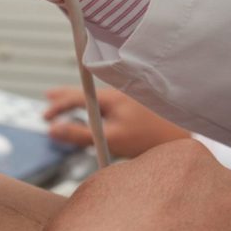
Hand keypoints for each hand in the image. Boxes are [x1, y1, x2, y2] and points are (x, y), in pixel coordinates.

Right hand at [44, 87, 190, 158]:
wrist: (185, 138)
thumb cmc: (151, 138)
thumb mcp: (109, 139)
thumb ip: (79, 135)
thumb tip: (53, 130)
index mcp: (110, 97)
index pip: (76, 96)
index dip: (57, 105)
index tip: (45, 117)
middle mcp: (119, 93)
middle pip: (85, 90)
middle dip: (65, 95)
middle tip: (48, 98)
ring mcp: (129, 99)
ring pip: (96, 96)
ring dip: (79, 99)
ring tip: (67, 102)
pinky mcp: (137, 107)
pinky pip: (108, 102)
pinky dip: (94, 105)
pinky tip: (96, 112)